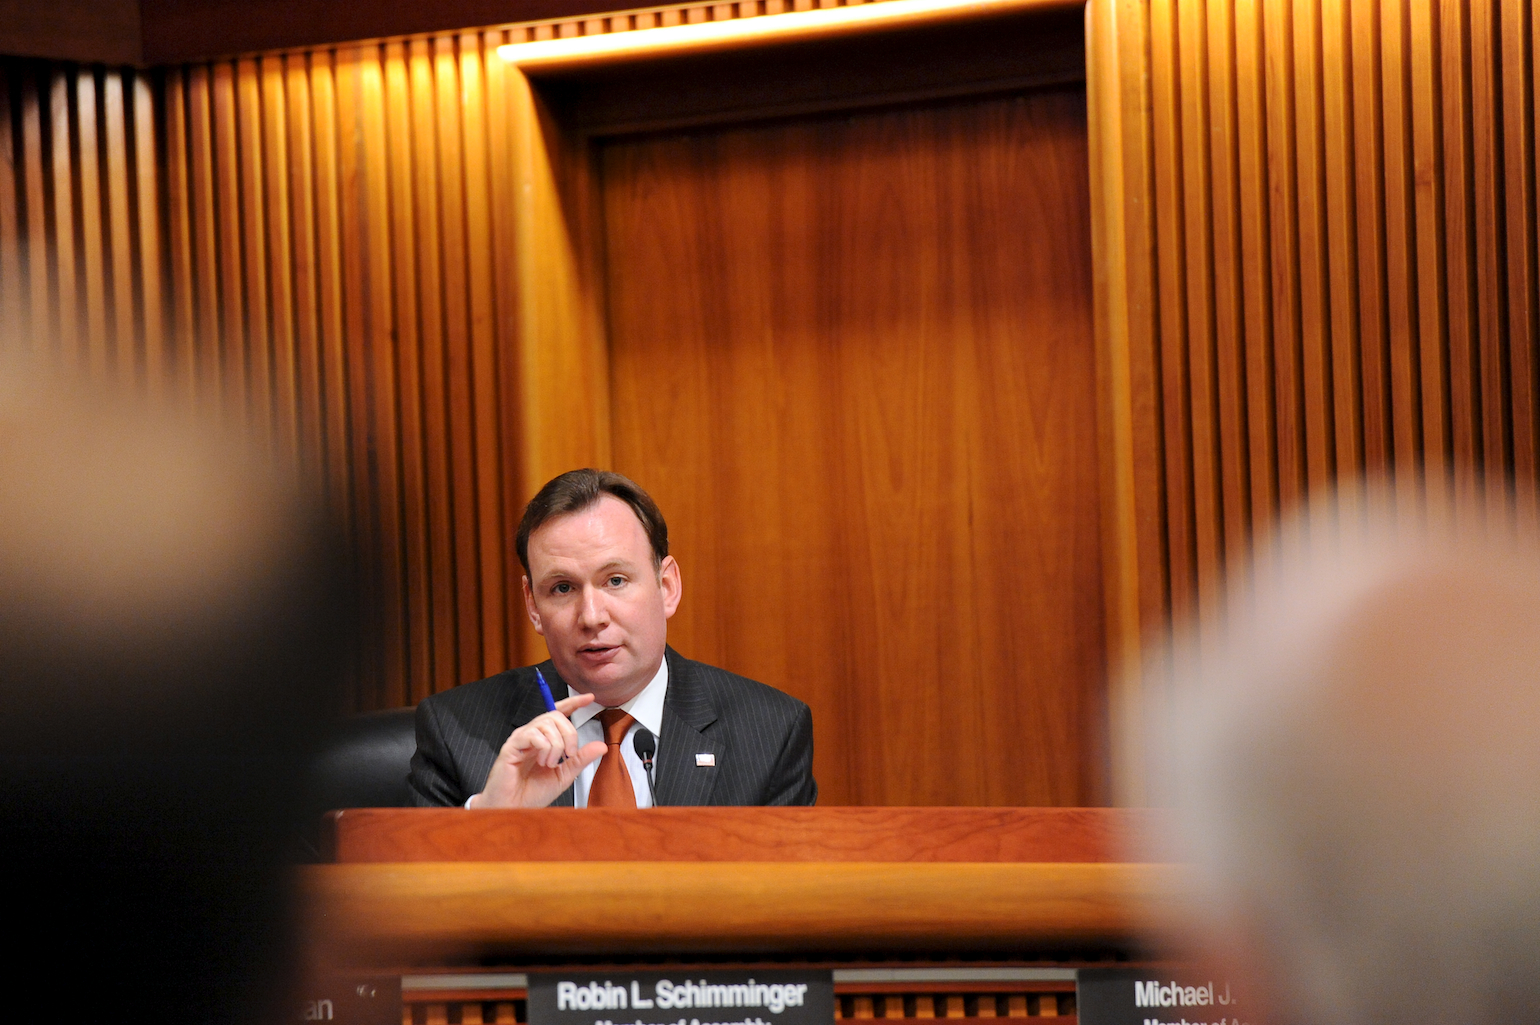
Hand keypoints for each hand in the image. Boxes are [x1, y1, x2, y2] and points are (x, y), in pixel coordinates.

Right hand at [470, 693, 607, 808]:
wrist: (514, 808)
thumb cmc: (533, 793)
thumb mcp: (564, 775)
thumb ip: (580, 759)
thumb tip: (602, 745)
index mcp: (544, 739)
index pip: (559, 713)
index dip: (573, 702)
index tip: (589, 697)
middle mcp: (532, 735)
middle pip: (556, 716)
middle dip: (570, 734)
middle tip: (569, 755)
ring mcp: (521, 739)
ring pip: (546, 723)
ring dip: (556, 745)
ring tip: (551, 763)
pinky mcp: (511, 746)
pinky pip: (533, 734)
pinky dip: (544, 748)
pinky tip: (541, 762)